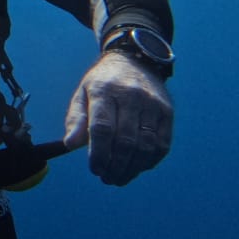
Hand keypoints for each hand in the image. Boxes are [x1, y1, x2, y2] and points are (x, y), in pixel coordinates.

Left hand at [63, 52, 172, 185]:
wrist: (136, 61)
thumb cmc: (104, 83)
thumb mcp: (83, 93)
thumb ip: (76, 119)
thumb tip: (70, 144)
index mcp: (104, 91)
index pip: (102, 128)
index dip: (98, 154)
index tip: (95, 169)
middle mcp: (131, 96)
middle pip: (125, 140)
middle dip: (115, 166)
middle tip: (107, 178)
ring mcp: (152, 104)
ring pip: (145, 146)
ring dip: (132, 168)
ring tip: (119, 177)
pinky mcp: (167, 112)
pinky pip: (162, 144)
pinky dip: (149, 161)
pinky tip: (137, 167)